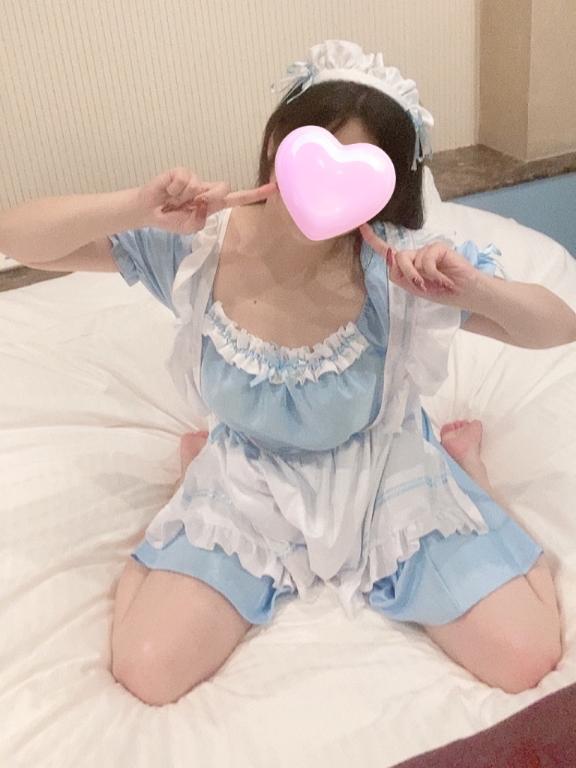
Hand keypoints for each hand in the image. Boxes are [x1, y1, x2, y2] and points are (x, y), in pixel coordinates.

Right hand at [137, 167, 277, 234]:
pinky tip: (167, 192)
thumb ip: (199, 220)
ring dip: (184, 197)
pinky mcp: (180, 172)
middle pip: (222, 188)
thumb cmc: (171, 219)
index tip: (273, 188)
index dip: (255, 194)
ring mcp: (195, 179)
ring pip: (199, 186)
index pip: (237, 198)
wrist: (148, 212)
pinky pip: (184, 179)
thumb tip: (203, 203)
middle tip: (187, 206)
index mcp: (213, 204)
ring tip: (173, 201)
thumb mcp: (189, 227)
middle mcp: (207, 189)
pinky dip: (174, 189)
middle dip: (208, 197)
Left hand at [358, 223, 478, 305]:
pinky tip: (443, 279)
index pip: (387, 251)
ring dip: (421, 275)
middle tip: (422, 285)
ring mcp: (426, 250)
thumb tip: (391, 257)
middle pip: (397, 258)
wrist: (462, 293)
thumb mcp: (414, 288)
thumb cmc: (439, 291)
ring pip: (410, 259)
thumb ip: (400, 275)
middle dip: (407, 274)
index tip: (362, 227)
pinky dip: (433, 273)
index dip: (373, 240)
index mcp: (407, 265)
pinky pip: (425, 260)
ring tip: (437, 282)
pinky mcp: (438, 248)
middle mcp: (415, 255)